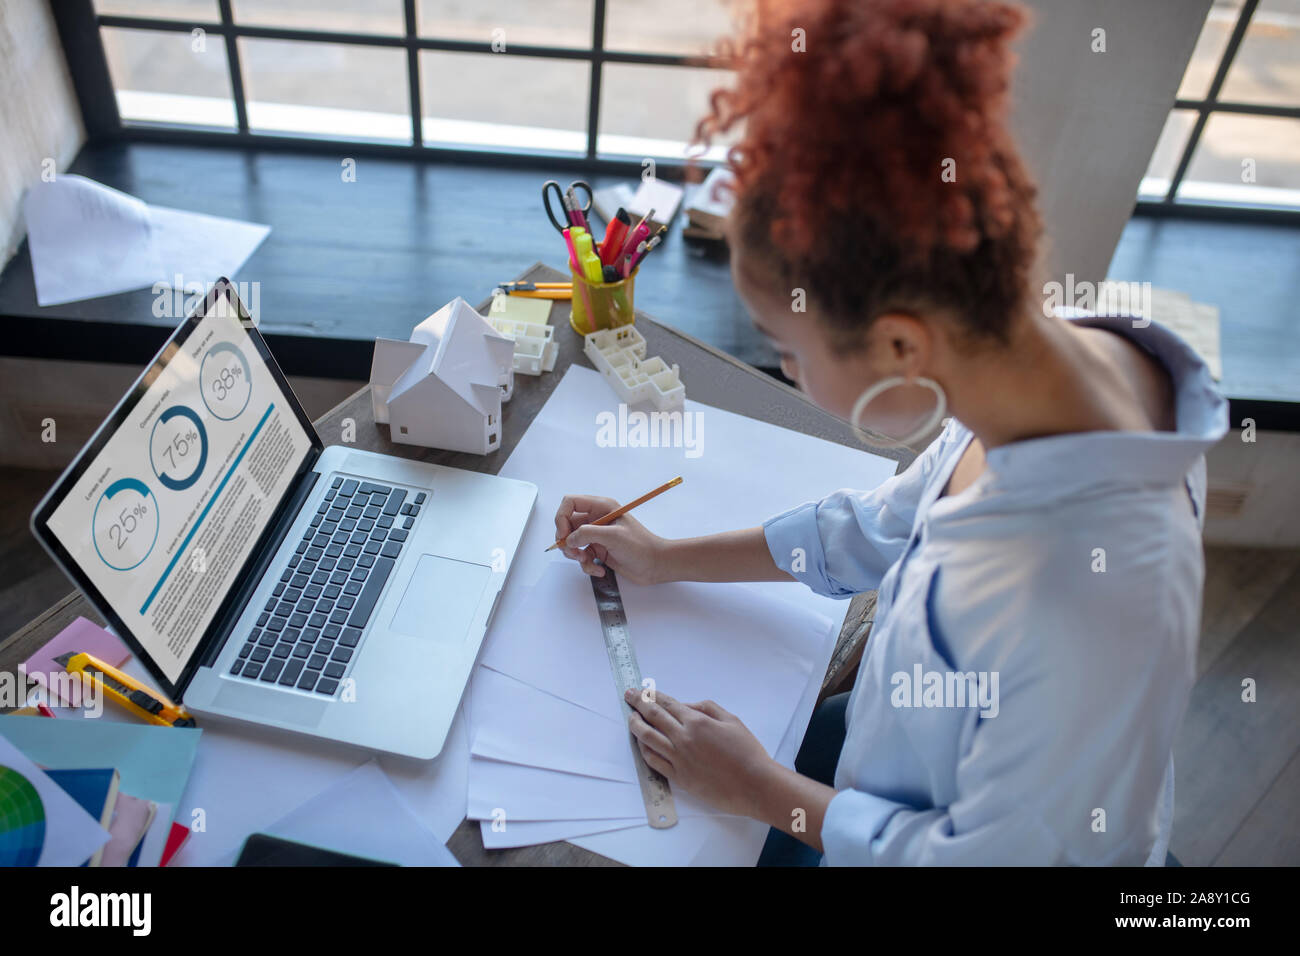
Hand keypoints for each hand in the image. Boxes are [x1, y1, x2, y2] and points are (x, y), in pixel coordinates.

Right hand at [554, 494, 671, 584]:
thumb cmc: (641, 546)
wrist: (655, 565)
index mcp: (601, 507)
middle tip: (574, 553)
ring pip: (572, 542)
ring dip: (575, 555)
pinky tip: (599, 570)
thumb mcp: (614, 536)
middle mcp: (597, 519)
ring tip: (587, 561)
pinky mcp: (598, 550)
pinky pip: (582, 556)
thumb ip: (588, 533)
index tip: (563, 534)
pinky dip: (586, 565)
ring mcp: (597, 535)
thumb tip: (568, 539)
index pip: (570, 503)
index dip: (561, 517)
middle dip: (566, 540)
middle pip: (567, 524)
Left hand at [624, 687, 777, 818]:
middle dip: (638, 704)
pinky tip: (641, 744)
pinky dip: (644, 750)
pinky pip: (654, 761)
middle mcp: (684, 738)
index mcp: (697, 722)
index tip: (642, 691)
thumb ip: (707, 708)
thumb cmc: (747, 752)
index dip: (652, 696)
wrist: (754, 784)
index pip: (667, 704)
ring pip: (648, 739)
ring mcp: (679, 759)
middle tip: (628, 696)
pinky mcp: (679, 777)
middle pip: (653, 717)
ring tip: (631, 719)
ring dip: (636, 726)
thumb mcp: (732, 720)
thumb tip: (688, 706)